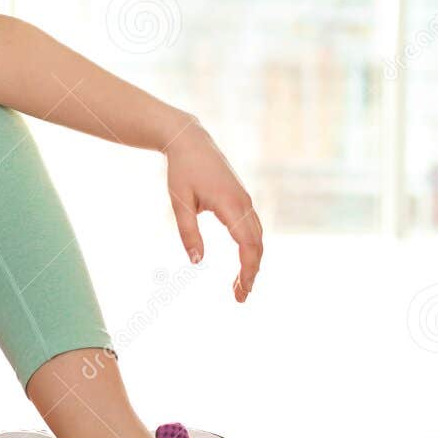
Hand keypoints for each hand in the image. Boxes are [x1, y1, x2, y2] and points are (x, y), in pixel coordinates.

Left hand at [164, 122, 264, 301]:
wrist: (191, 141)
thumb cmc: (182, 171)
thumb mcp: (179, 203)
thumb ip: (188, 232)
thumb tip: (197, 262)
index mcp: (230, 204)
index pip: (248, 244)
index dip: (248, 269)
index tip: (242, 290)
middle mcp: (244, 203)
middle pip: (257, 245)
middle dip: (251, 272)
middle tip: (240, 297)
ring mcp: (245, 200)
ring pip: (257, 237)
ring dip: (252, 262)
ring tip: (239, 286)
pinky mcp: (241, 199)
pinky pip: (252, 228)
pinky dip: (250, 249)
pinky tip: (241, 263)